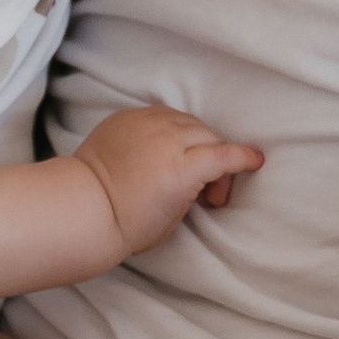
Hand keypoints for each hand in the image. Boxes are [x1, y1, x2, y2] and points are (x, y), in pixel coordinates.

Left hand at [73, 104, 262, 254]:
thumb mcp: (174, 216)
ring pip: (186, 121)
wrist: (83, 207)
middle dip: (216, 158)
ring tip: (186, 167)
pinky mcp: (128, 116)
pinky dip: (171, 129)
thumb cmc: (129, 224)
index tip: (255, 160)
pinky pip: (161, 115)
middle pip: (207, 137)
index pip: (224, 156)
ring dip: (195, 140)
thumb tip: (200, 177)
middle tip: (208, 190)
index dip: (243, 158)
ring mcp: (145, 123)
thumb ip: (194, 188)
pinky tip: (165, 149)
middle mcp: (166, 139)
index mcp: (181, 169)